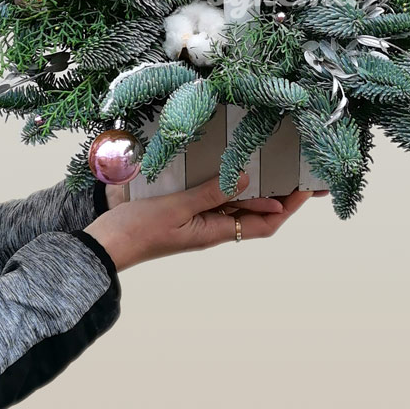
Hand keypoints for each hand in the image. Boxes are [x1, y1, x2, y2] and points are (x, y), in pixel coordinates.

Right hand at [87, 172, 318, 270]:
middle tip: (293, 171)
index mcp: (215, 232)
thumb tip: (245, 179)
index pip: (264, 224)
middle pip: (255, 213)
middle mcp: (212, 228)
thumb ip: (211, 192)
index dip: (286, 208)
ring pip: (236, 204)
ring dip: (253, 187)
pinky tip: (228, 167)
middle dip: (277, 194)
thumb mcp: (177, 208)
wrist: (106, 244)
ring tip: (269, 164)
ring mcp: (199, 220)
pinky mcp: (185, 210)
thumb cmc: (138, 230)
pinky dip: (226, 183)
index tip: (304, 189)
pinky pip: (214, 197)